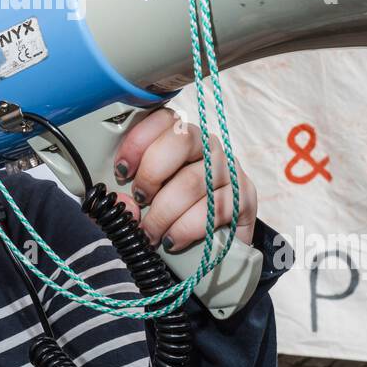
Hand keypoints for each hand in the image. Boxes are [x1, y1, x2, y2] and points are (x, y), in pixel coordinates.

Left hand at [112, 107, 256, 252]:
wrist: (214, 248)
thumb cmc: (172, 217)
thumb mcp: (143, 202)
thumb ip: (127, 197)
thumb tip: (126, 202)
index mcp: (181, 138)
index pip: (164, 118)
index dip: (138, 141)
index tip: (121, 170)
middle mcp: (209, 147)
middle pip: (181, 141)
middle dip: (151, 174)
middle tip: (140, 200)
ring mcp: (230, 169)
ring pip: (192, 182)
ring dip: (163, 213)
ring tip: (150, 234)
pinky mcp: (245, 197)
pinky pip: (212, 210)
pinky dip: (185, 229)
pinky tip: (173, 240)